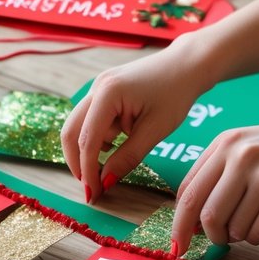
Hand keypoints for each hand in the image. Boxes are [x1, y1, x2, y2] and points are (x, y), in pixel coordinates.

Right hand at [61, 48, 208, 202]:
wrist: (187, 65)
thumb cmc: (176, 94)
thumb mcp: (155, 130)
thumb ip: (128, 157)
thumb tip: (105, 181)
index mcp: (108, 94)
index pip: (87, 140)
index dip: (88, 170)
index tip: (94, 194)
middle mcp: (96, 87)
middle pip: (71, 132)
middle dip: (78, 161)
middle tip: (91, 186)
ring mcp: (98, 87)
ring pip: (79, 125)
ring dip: (90, 148)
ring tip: (112, 162)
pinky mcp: (104, 91)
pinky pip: (92, 118)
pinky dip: (99, 136)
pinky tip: (119, 142)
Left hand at [170, 112, 258, 252]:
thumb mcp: (255, 146)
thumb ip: (223, 173)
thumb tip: (196, 217)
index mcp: (227, 143)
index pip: (188, 190)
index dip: (179, 221)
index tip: (179, 241)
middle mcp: (240, 156)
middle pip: (202, 213)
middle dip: (205, 237)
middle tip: (217, 243)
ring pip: (229, 228)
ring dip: (238, 236)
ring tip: (256, 221)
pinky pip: (256, 234)